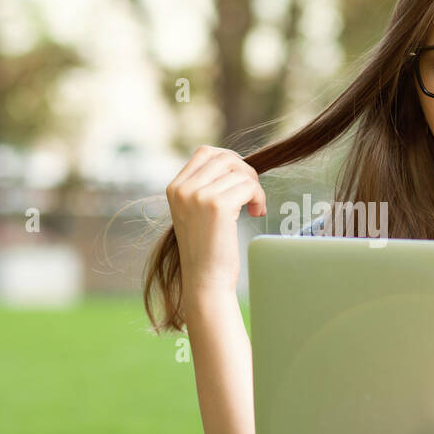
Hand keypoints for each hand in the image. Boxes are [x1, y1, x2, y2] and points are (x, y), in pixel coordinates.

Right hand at [165, 146, 266, 294]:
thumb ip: (205, 187)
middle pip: (225, 158)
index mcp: (175, 188)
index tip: (241, 179)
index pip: (205, 152)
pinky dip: (259, 197)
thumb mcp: (196, 213)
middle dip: (245, 172)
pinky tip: (256, 213)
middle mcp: (183, 189)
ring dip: (254, 188)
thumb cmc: (207, 250)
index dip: (229, 160)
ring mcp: (198, 196)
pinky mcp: (218, 206)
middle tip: (252, 194)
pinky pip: (249, 186)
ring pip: (240, 172)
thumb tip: (235, 163)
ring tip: (254, 208)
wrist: (205, 280)